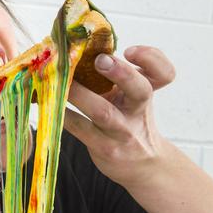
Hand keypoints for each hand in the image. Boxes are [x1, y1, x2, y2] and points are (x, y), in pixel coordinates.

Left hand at [65, 45, 175, 186]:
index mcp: (146, 92)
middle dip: (121, 73)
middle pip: (141, 89)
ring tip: (61, 80)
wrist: (142, 165)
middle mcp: (138, 110)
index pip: (164, 73)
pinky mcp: (104, 149)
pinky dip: (63, 115)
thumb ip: (118, 74)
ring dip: (80, 94)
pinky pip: (81, 129)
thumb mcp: (132, 97)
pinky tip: (48, 103)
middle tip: (101, 59)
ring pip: (104, 113)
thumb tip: (81, 48)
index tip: (129, 50)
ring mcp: (122, 132)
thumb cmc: (129, 121)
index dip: (151, 58)